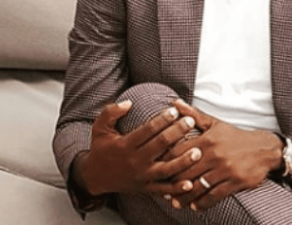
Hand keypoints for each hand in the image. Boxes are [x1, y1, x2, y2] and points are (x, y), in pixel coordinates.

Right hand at [73, 100, 202, 196]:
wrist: (94, 177)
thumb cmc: (100, 149)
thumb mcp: (99, 128)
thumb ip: (111, 112)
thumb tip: (128, 102)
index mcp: (125, 145)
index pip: (148, 130)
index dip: (162, 119)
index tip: (174, 110)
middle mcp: (134, 161)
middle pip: (160, 145)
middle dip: (177, 132)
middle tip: (190, 122)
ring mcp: (141, 176)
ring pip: (165, 169)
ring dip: (183, 161)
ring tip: (198, 152)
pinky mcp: (144, 188)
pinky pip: (162, 189)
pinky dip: (176, 188)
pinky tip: (190, 184)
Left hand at [163, 100, 282, 210]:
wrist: (264, 148)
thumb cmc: (235, 136)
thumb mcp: (214, 124)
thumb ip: (193, 115)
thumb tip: (173, 102)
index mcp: (207, 140)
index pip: (179, 152)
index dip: (166, 162)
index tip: (157, 169)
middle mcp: (215, 155)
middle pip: (186, 172)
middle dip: (172, 183)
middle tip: (163, 191)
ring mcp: (225, 169)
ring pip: (199, 186)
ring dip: (185, 197)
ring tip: (176, 202)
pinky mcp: (235, 182)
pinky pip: (215, 196)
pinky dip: (203, 203)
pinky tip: (195, 206)